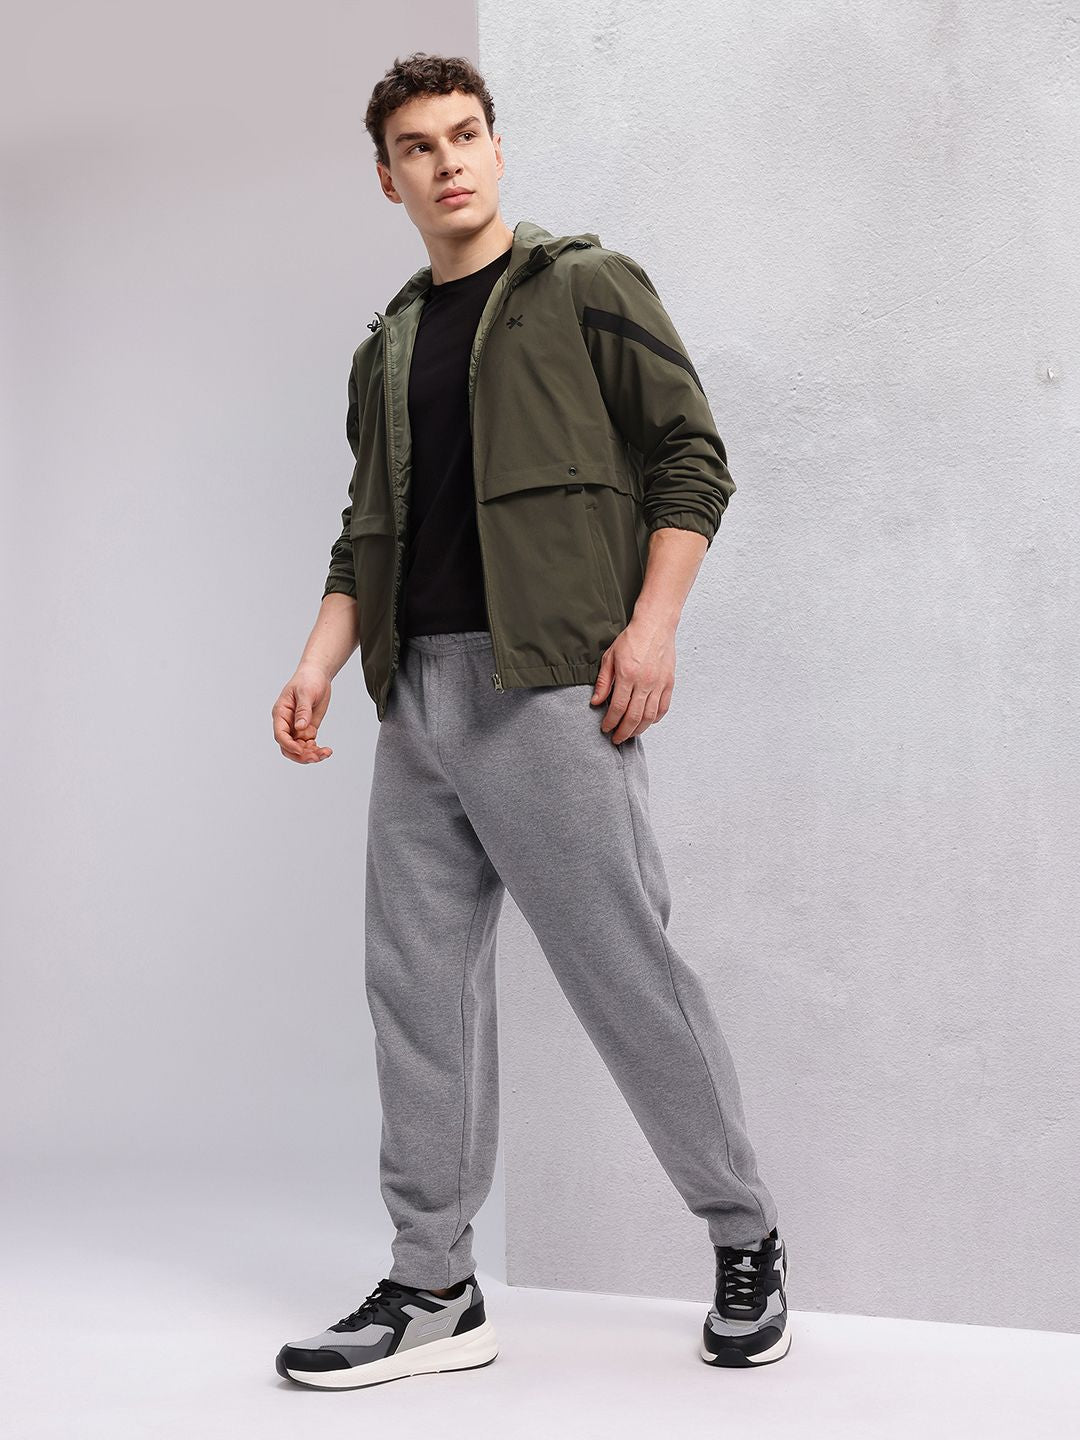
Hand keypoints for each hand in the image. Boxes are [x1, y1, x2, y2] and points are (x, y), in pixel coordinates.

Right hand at [272, 663, 333, 762]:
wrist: (318, 675)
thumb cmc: (307, 680)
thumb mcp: (305, 693)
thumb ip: (302, 710)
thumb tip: (300, 727)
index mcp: (281, 713)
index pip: (280, 734)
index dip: (289, 745)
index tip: (301, 750)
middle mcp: (287, 723)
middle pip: (288, 747)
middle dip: (300, 755)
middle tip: (316, 756)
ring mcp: (297, 727)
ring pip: (299, 749)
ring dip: (311, 754)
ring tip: (325, 753)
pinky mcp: (308, 729)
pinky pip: (309, 745)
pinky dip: (316, 750)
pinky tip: (326, 750)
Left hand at [589, 616, 674, 743]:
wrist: (655, 625)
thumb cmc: (632, 639)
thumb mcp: (610, 657)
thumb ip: (603, 681)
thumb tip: (595, 702)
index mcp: (627, 675)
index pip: (617, 708)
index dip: (610, 722)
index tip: (605, 728)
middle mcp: (644, 682)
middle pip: (634, 717)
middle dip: (623, 732)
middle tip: (616, 739)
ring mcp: (659, 683)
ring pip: (649, 716)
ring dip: (639, 729)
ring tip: (630, 734)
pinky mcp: (669, 683)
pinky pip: (663, 707)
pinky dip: (655, 719)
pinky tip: (647, 722)